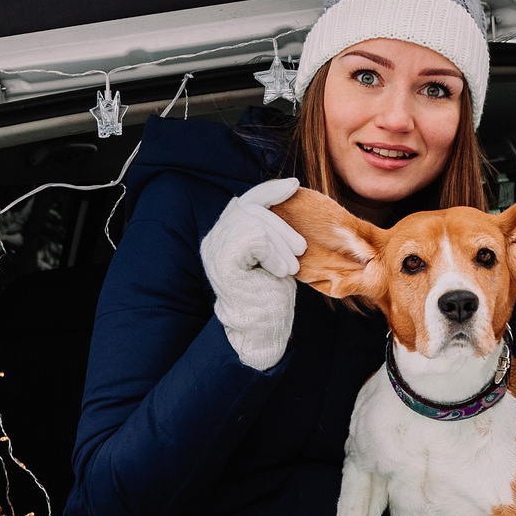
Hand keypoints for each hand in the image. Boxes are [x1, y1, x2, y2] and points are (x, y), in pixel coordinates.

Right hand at [201, 179, 305, 370]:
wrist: (263, 331)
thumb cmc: (270, 297)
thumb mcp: (273, 256)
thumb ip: (269, 233)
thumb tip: (283, 204)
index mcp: (226, 236)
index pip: (247, 201)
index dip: (270, 190)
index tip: (294, 185)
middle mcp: (215, 240)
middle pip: (252, 208)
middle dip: (282, 224)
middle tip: (300, 248)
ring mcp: (216, 250)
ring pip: (255, 222)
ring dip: (281, 242)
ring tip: (290, 267)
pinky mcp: (223, 262)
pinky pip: (255, 238)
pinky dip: (274, 254)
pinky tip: (281, 272)